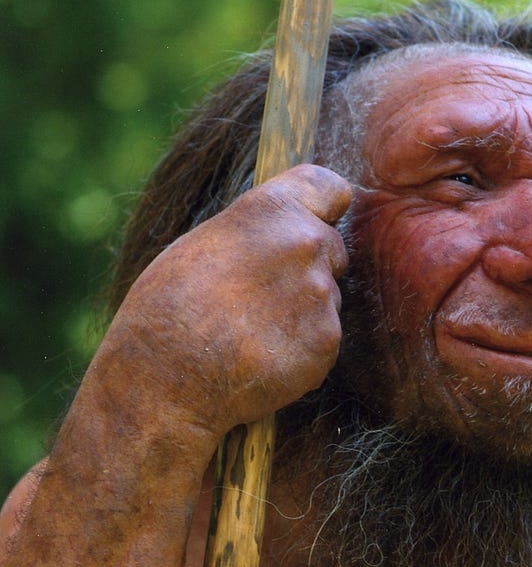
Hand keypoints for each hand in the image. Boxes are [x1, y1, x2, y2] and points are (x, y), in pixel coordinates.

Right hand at [104, 164, 350, 440]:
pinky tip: (262, 357)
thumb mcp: (204, 243)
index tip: (316, 220)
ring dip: (302, 313)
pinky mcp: (327, 342)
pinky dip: (301, 349)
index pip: (330, 187)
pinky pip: (324, 339)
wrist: (166, 378)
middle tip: (260, 296)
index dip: (324, 207)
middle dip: (308, 267)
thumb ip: (255, 231)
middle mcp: (305, 244)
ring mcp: (320, 295)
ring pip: (327, 297)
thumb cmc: (168, 309)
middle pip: (331, 247)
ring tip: (251, 332)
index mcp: (271, 209)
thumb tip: (283, 233)